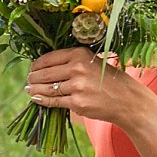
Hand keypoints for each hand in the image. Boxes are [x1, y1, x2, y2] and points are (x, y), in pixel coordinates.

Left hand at [24, 46, 151, 127]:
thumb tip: (41, 66)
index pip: (47, 58)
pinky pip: (53, 101)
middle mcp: (77, 68)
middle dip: (32, 78)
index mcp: (79, 54)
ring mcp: (77, 86)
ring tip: (30, 90)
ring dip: (34, 90)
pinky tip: (37, 99)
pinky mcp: (77, 102)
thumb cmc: (108, 80)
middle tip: (29, 81)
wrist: (127, 100)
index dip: (36, 65)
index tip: (32, 69)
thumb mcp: (91, 62)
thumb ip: (70, 62)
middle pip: (43, 73)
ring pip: (46, 88)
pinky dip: (42, 100)